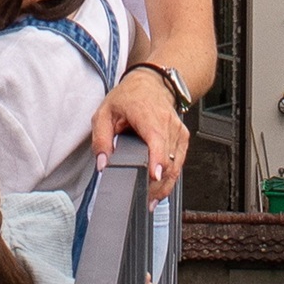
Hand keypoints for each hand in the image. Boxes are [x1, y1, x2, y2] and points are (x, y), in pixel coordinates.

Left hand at [93, 71, 191, 197]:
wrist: (150, 84)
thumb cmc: (129, 97)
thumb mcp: (104, 113)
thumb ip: (101, 140)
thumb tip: (103, 163)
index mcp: (148, 115)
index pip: (157, 141)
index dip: (157, 161)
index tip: (154, 176)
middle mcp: (168, 123)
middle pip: (168, 159)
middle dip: (156, 182)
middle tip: (143, 199)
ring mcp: (178, 131)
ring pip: (176, 165)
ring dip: (164, 184)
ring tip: (150, 199)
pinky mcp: (183, 138)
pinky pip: (179, 163)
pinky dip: (170, 177)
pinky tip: (160, 188)